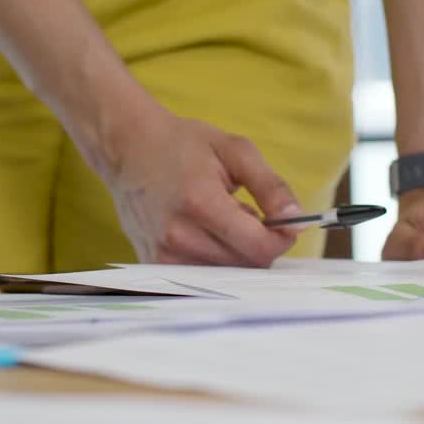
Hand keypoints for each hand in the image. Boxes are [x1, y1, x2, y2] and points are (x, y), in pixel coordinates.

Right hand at [104, 110, 304, 266]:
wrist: (127, 149)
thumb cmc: (183, 145)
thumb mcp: (235, 151)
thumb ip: (270, 186)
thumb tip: (296, 221)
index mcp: (201, 204)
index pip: (259, 248)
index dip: (280, 238)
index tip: (281, 223)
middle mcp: (179, 237)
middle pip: (246, 267)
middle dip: (258, 245)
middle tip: (246, 215)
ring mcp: (163, 255)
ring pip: (227, 277)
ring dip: (236, 255)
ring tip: (221, 223)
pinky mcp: (154, 266)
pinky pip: (203, 279)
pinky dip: (215, 262)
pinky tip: (204, 235)